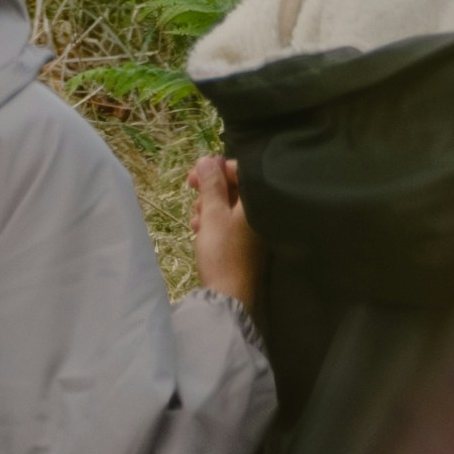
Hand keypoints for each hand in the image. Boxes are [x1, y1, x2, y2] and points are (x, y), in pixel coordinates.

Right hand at [189, 151, 256, 313]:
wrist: (229, 295)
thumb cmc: (222, 251)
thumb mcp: (212, 213)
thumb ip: (211, 184)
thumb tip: (207, 158)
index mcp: (258, 201)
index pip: (240, 170)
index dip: (214, 169)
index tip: (193, 178)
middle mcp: (261, 212)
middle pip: (233, 188)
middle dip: (209, 191)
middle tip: (193, 200)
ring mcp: (254, 229)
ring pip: (227, 206)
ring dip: (207, 208)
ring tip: (196, 222)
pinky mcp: (246, 243)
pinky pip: (228, 223)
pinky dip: (213, 223)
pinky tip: (200, 232)